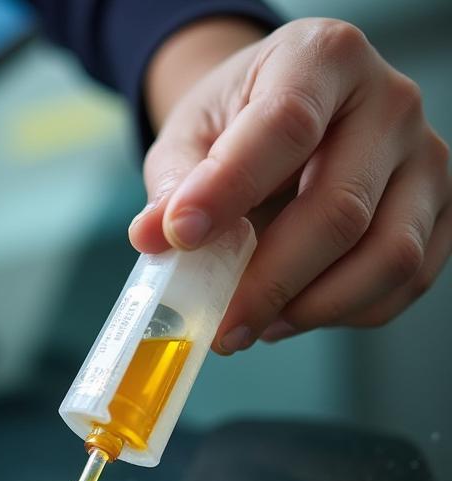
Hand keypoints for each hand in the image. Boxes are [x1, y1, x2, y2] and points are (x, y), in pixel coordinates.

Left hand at [129, 18, 451, 352]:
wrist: (281, 121)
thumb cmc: (233, 127)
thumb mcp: (188, 139)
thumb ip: (173, 186)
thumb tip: (153, 237)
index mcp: (322, 59)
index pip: (285, 126)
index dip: (230, 189)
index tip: (180, 236)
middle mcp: (390, 102)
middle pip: (340, 210)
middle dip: (270, 283)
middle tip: (222, 326)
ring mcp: (425, 159)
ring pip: (387, 257)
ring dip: (312, 308)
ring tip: (254, 323)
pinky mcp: (439, 211)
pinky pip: (403, 283)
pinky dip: (343, 314)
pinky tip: (292, 313)